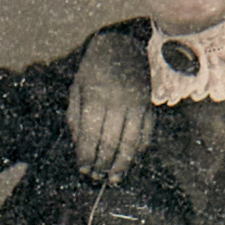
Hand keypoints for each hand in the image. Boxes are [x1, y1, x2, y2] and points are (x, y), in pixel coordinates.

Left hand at [68, 31, 153, 181]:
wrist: (121, 46)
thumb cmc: (93, 70)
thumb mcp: (77, 88)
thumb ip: (75, 117)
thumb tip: (79, 145)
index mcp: (94, 97)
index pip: (90, 135)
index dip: (86, 156)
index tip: (83, 169)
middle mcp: (117, 102)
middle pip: (111, 142)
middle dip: (103, 164)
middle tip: (98, 178)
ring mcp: (136, 104)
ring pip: (131, 141)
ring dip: (123, 163)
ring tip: (114, 178)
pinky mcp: (148, 105)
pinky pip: (146, 132)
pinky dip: (139, 149)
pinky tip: (131, 159)